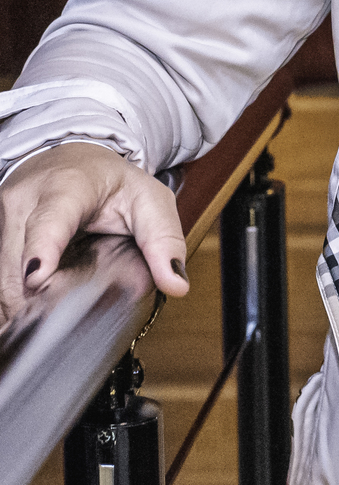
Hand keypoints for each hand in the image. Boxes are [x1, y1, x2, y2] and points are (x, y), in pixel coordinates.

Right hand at [0, 142, 188, 321]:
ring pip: (4, 278)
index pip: (48, 221)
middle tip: (68, 324)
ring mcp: (2, 215)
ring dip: (24, 305)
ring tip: (54, 317)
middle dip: (40, 299)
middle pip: (19, 263)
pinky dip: (15, 299)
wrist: (73, 160)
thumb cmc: (111, 182)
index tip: (37, 280)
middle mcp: (25, 199)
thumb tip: (176, 283)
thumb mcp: (150, 201)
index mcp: (67, 187)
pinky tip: (35, 307)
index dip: (41, 251)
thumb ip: (164, 241)